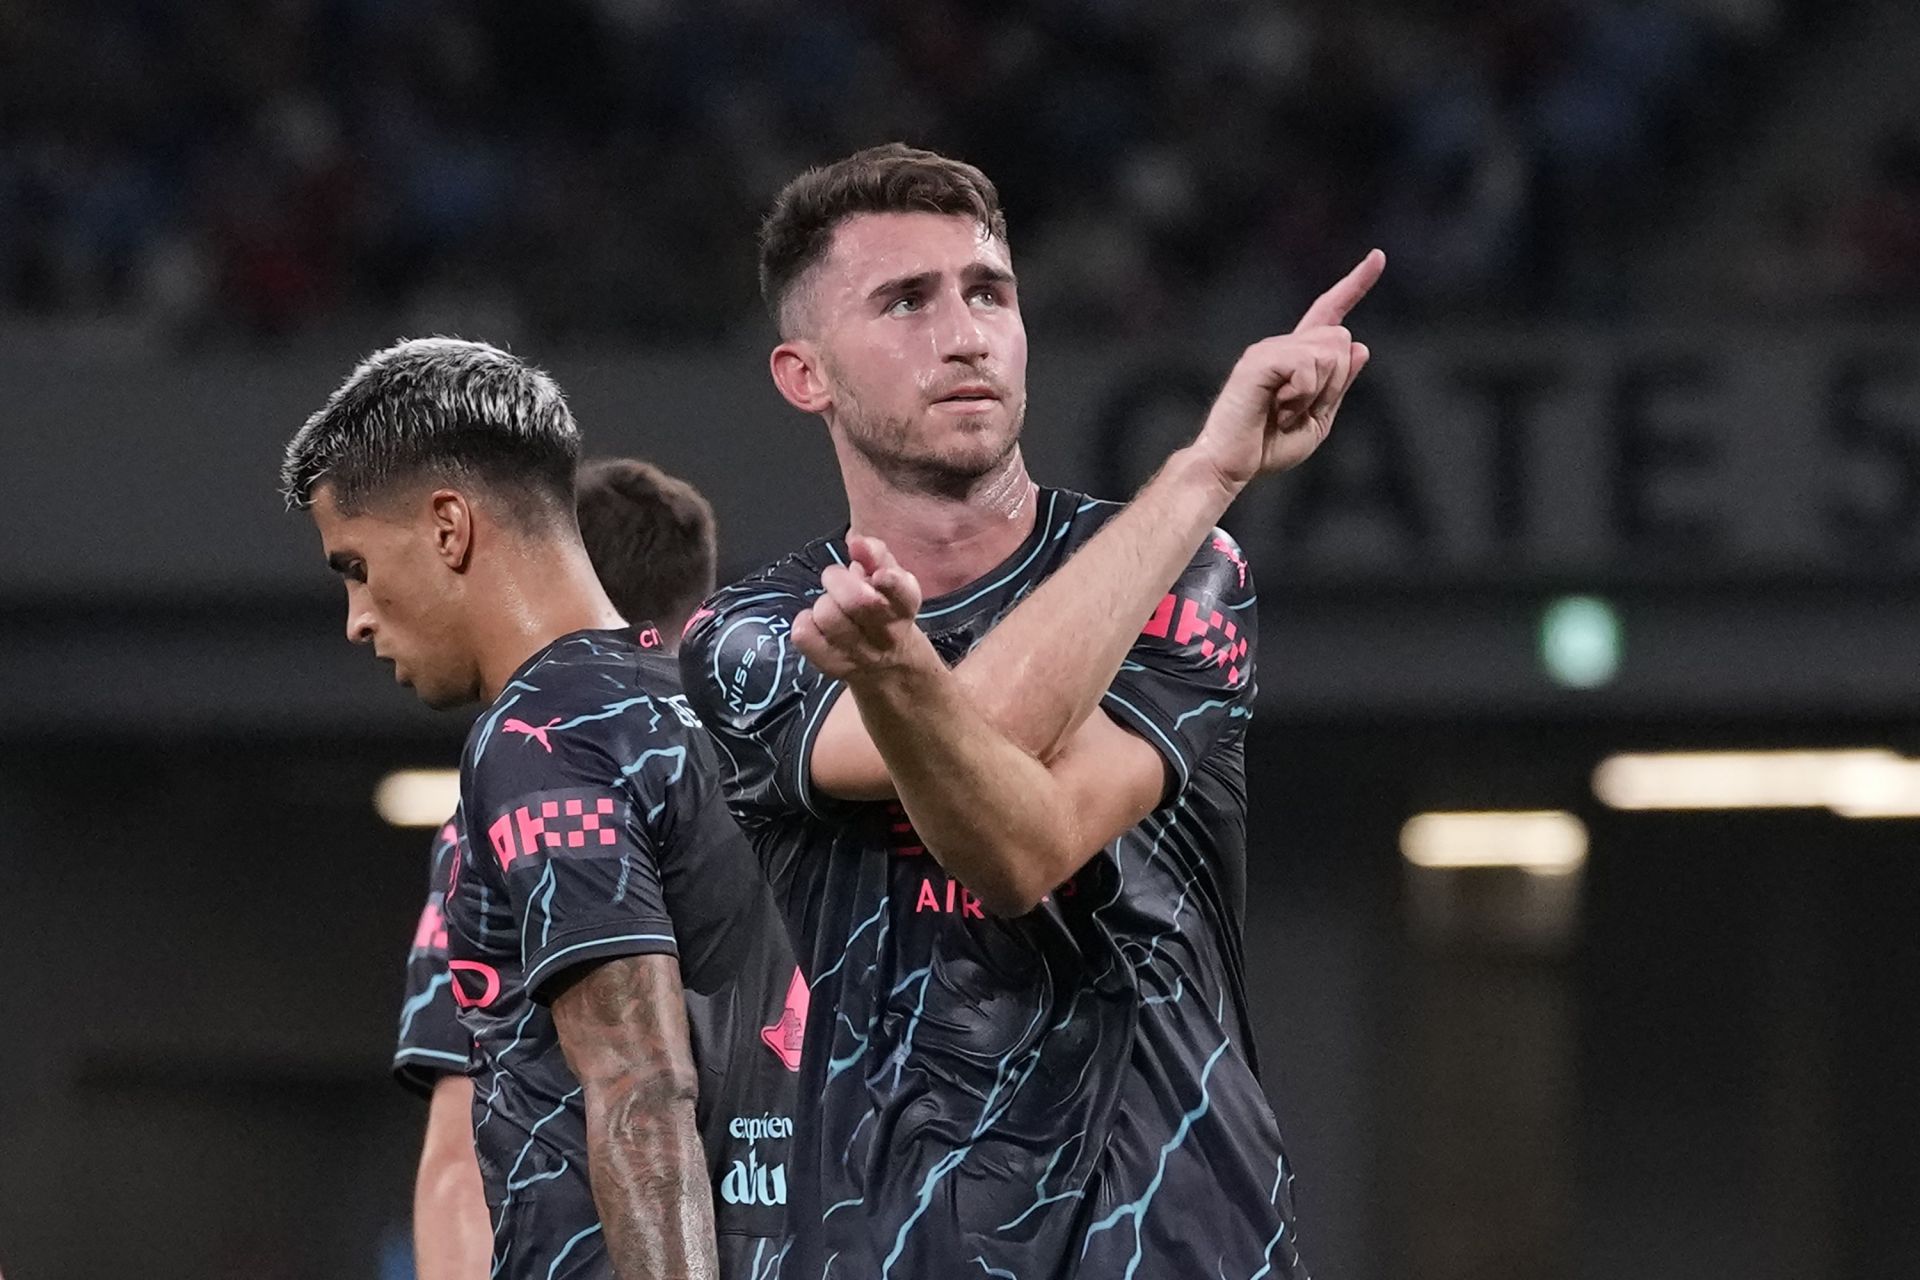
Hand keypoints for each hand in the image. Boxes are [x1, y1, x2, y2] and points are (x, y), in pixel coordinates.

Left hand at [791, 535, 930, 682]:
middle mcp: (886, 633)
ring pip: (827, 616)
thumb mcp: (890, 578)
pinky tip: (815, 621)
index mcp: (904, 606)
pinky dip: (804, 622)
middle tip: (837, 578)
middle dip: (838, 579)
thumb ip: (875, 555)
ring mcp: (859, 653)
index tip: (880, 575)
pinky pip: (804, 636)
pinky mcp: (832, 664)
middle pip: (857, 601)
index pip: (903, 595)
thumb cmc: (885, 608)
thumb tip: (856, 542)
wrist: (889, 663)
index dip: (890, 583)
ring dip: (823, 602)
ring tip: (831, 604)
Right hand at [1190, 249, 1383, 491]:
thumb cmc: (1268, 447)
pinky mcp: (1259, 360)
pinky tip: (1279, 410)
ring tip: (1284, 411)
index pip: (1330, 313)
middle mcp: (1282, 344)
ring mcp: (1269, 349)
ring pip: (1330, 352)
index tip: (1378, 257)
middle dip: (1335, 382)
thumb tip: (1361, 346)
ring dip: (1318, 392)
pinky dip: (1303, 396)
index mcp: (1296, 357)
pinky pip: (1308, 366)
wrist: (1232, 465)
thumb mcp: (1319, 420)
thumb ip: (1339, 386)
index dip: (1356, 284)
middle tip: (1300, 410)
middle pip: (1341, 339)